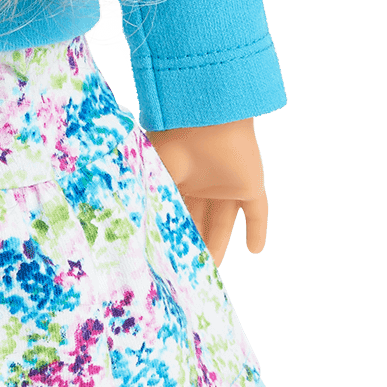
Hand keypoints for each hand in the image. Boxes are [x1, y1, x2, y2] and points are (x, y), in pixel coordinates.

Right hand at [143, 119, 267, 266]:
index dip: (172, 234)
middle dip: (194, 244)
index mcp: (178, 178)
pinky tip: (256, 251)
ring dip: (219, 245)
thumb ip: (145, 200)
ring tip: (212, 270)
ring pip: (223, 222)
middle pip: (199, 221)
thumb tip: (128, 229)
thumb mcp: (152, 174)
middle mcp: (202, 184)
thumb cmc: (172, 139)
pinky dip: (258, 230)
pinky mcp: (250, 184)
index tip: (165, 258)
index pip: (176, 213)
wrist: (205, 115)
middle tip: (187, 271)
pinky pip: (258, 212)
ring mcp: (227, 184)